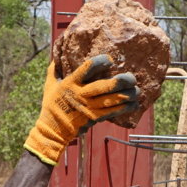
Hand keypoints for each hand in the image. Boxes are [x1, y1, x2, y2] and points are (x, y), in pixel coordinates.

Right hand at [23, 55, 138, 164]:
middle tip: (132, 77)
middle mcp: (81, 94)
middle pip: (105, 86)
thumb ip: (54, 70)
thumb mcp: (49, 85)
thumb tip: (56, 56)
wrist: (52, 130)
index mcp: (71, 83)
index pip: (88, 68)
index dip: (101, 62)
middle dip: (121, 81)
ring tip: (137, 91)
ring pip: (112, 100)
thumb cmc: (51, 106)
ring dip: (127, 95)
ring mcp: (89, 107)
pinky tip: (134, 104)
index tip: (110, 60)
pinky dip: (125, 108)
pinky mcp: (94, 118)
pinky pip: (113, 112)